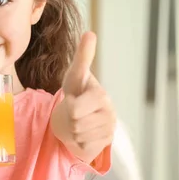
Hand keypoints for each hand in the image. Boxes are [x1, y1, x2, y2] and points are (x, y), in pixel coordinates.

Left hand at [50, 31, 115, 163]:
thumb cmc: (77, 92)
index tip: (76, 98)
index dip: (69, 104)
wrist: (79, 115)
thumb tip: (90, 33)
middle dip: (69, 118)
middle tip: (75, 111)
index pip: (74, 109)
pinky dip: (77, 141)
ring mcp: (109, 130)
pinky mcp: (104, 144)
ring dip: (72, 129)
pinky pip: (81, 146)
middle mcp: (109, 113)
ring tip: (79, 120)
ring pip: (77, 135)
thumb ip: (83, 56)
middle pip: (74, 123)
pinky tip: (83, 132)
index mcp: (102, 96)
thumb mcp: (75, 75)